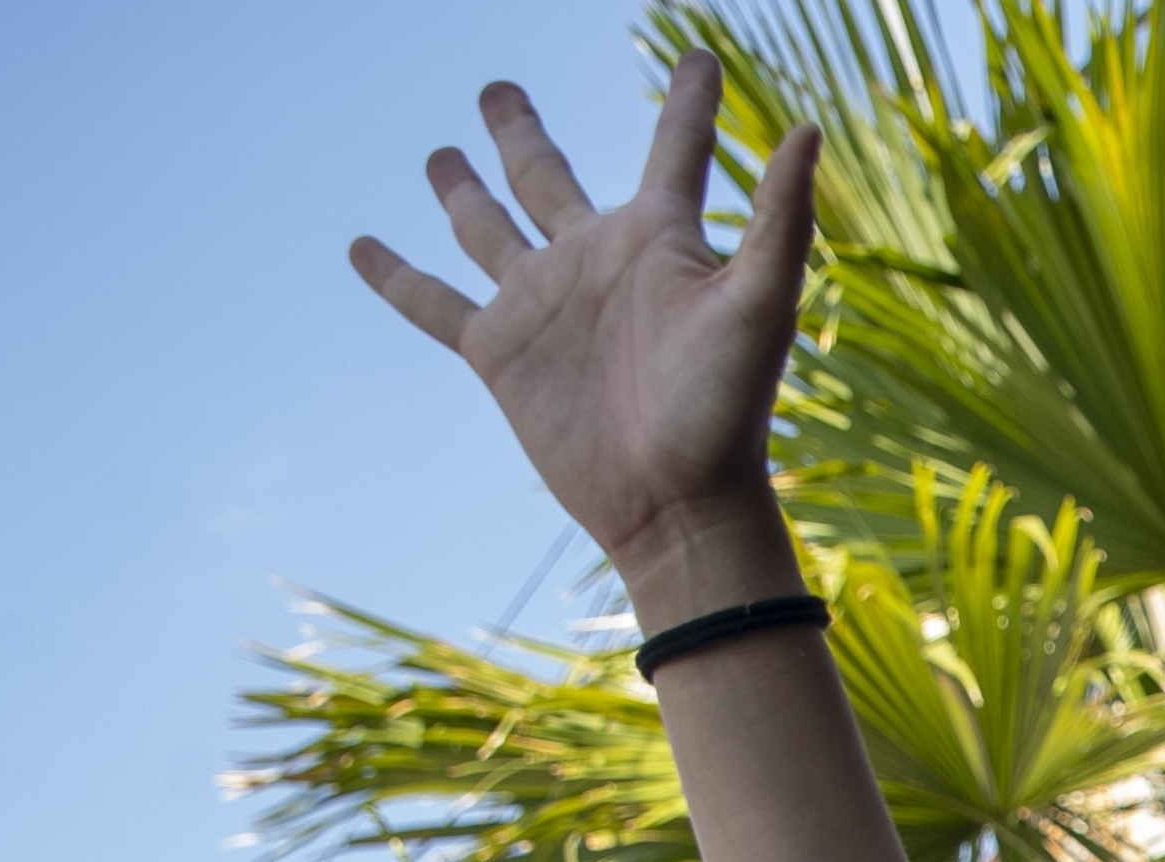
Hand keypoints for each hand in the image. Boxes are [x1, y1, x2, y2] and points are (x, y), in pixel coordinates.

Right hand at [350, 55, 821, 624]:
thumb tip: (805, 129)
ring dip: (463, 190)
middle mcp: (595, 261)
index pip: (675, 149)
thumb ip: (779, 218)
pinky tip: (359, 246)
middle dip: (520, 132)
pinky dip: (396, 275)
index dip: (688, 102)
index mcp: (660, 240)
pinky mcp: (500, 352)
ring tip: (441, 151)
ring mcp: (542, 304)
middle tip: (498, 89)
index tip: (697, 53)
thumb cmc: (729, 408)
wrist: (677, 504)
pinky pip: (434, 302)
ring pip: (486, 227)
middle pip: (547, 176)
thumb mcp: (760, 304)